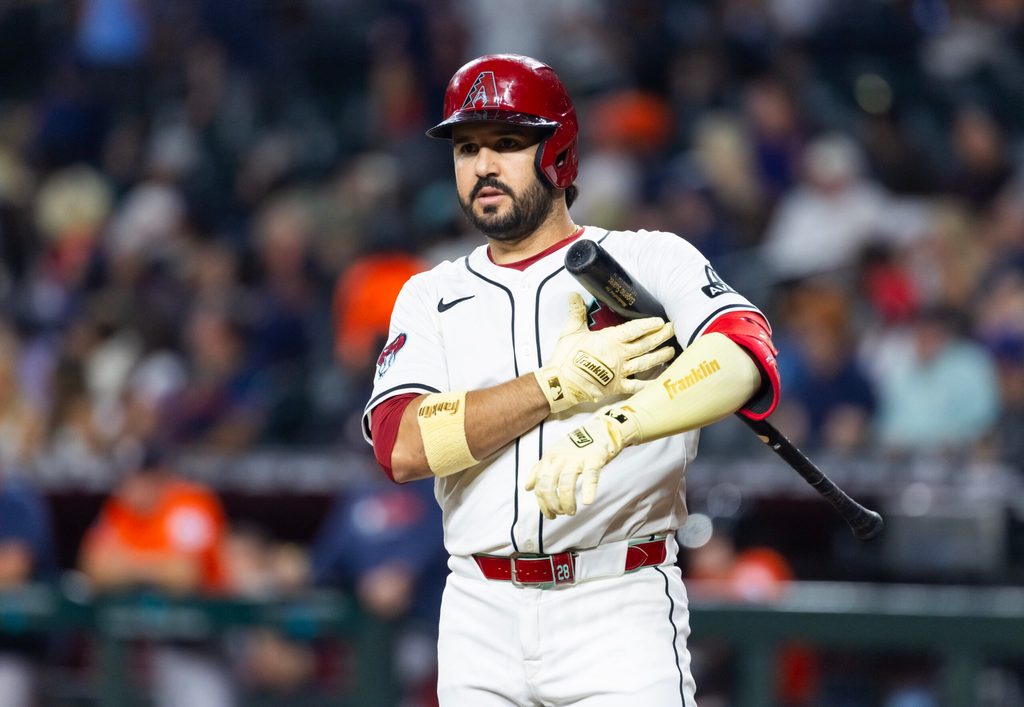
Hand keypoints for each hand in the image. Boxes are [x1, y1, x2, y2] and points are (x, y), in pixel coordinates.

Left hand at [525, 407, 638, 518]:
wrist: (598, 430)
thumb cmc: (574, 447)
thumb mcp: (553, 455)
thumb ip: (539, 470)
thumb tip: (527, 487)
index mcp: (548, 459)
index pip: (539, 485)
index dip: (542, 504)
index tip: (550, 515)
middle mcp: (559, 459)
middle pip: (549, 485)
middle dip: (552, 504)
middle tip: (560, 514)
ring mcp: (576, 459)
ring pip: (566, 483)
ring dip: (566, 501)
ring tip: (571, 512)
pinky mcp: (594, 459)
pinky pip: (590, 476)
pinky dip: (589, 490)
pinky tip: (587, 501)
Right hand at [535, 293, 673, 412]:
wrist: (561, 383)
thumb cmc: (566, 357)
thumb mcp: (571, 330)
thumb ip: (576, 312)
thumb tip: (574, 294)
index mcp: (610, 340)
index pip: (634, 330)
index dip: (649, 325)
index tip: (660, 321)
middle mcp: (619, 355)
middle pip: (645, 345)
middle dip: (660, 337)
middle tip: (672, 330)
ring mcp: (620, 372)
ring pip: (645, 363)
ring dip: (660, 356)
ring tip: (671, 351)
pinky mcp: (616, 387)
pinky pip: (637, 386)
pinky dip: (649, 384)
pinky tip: (660, 380)